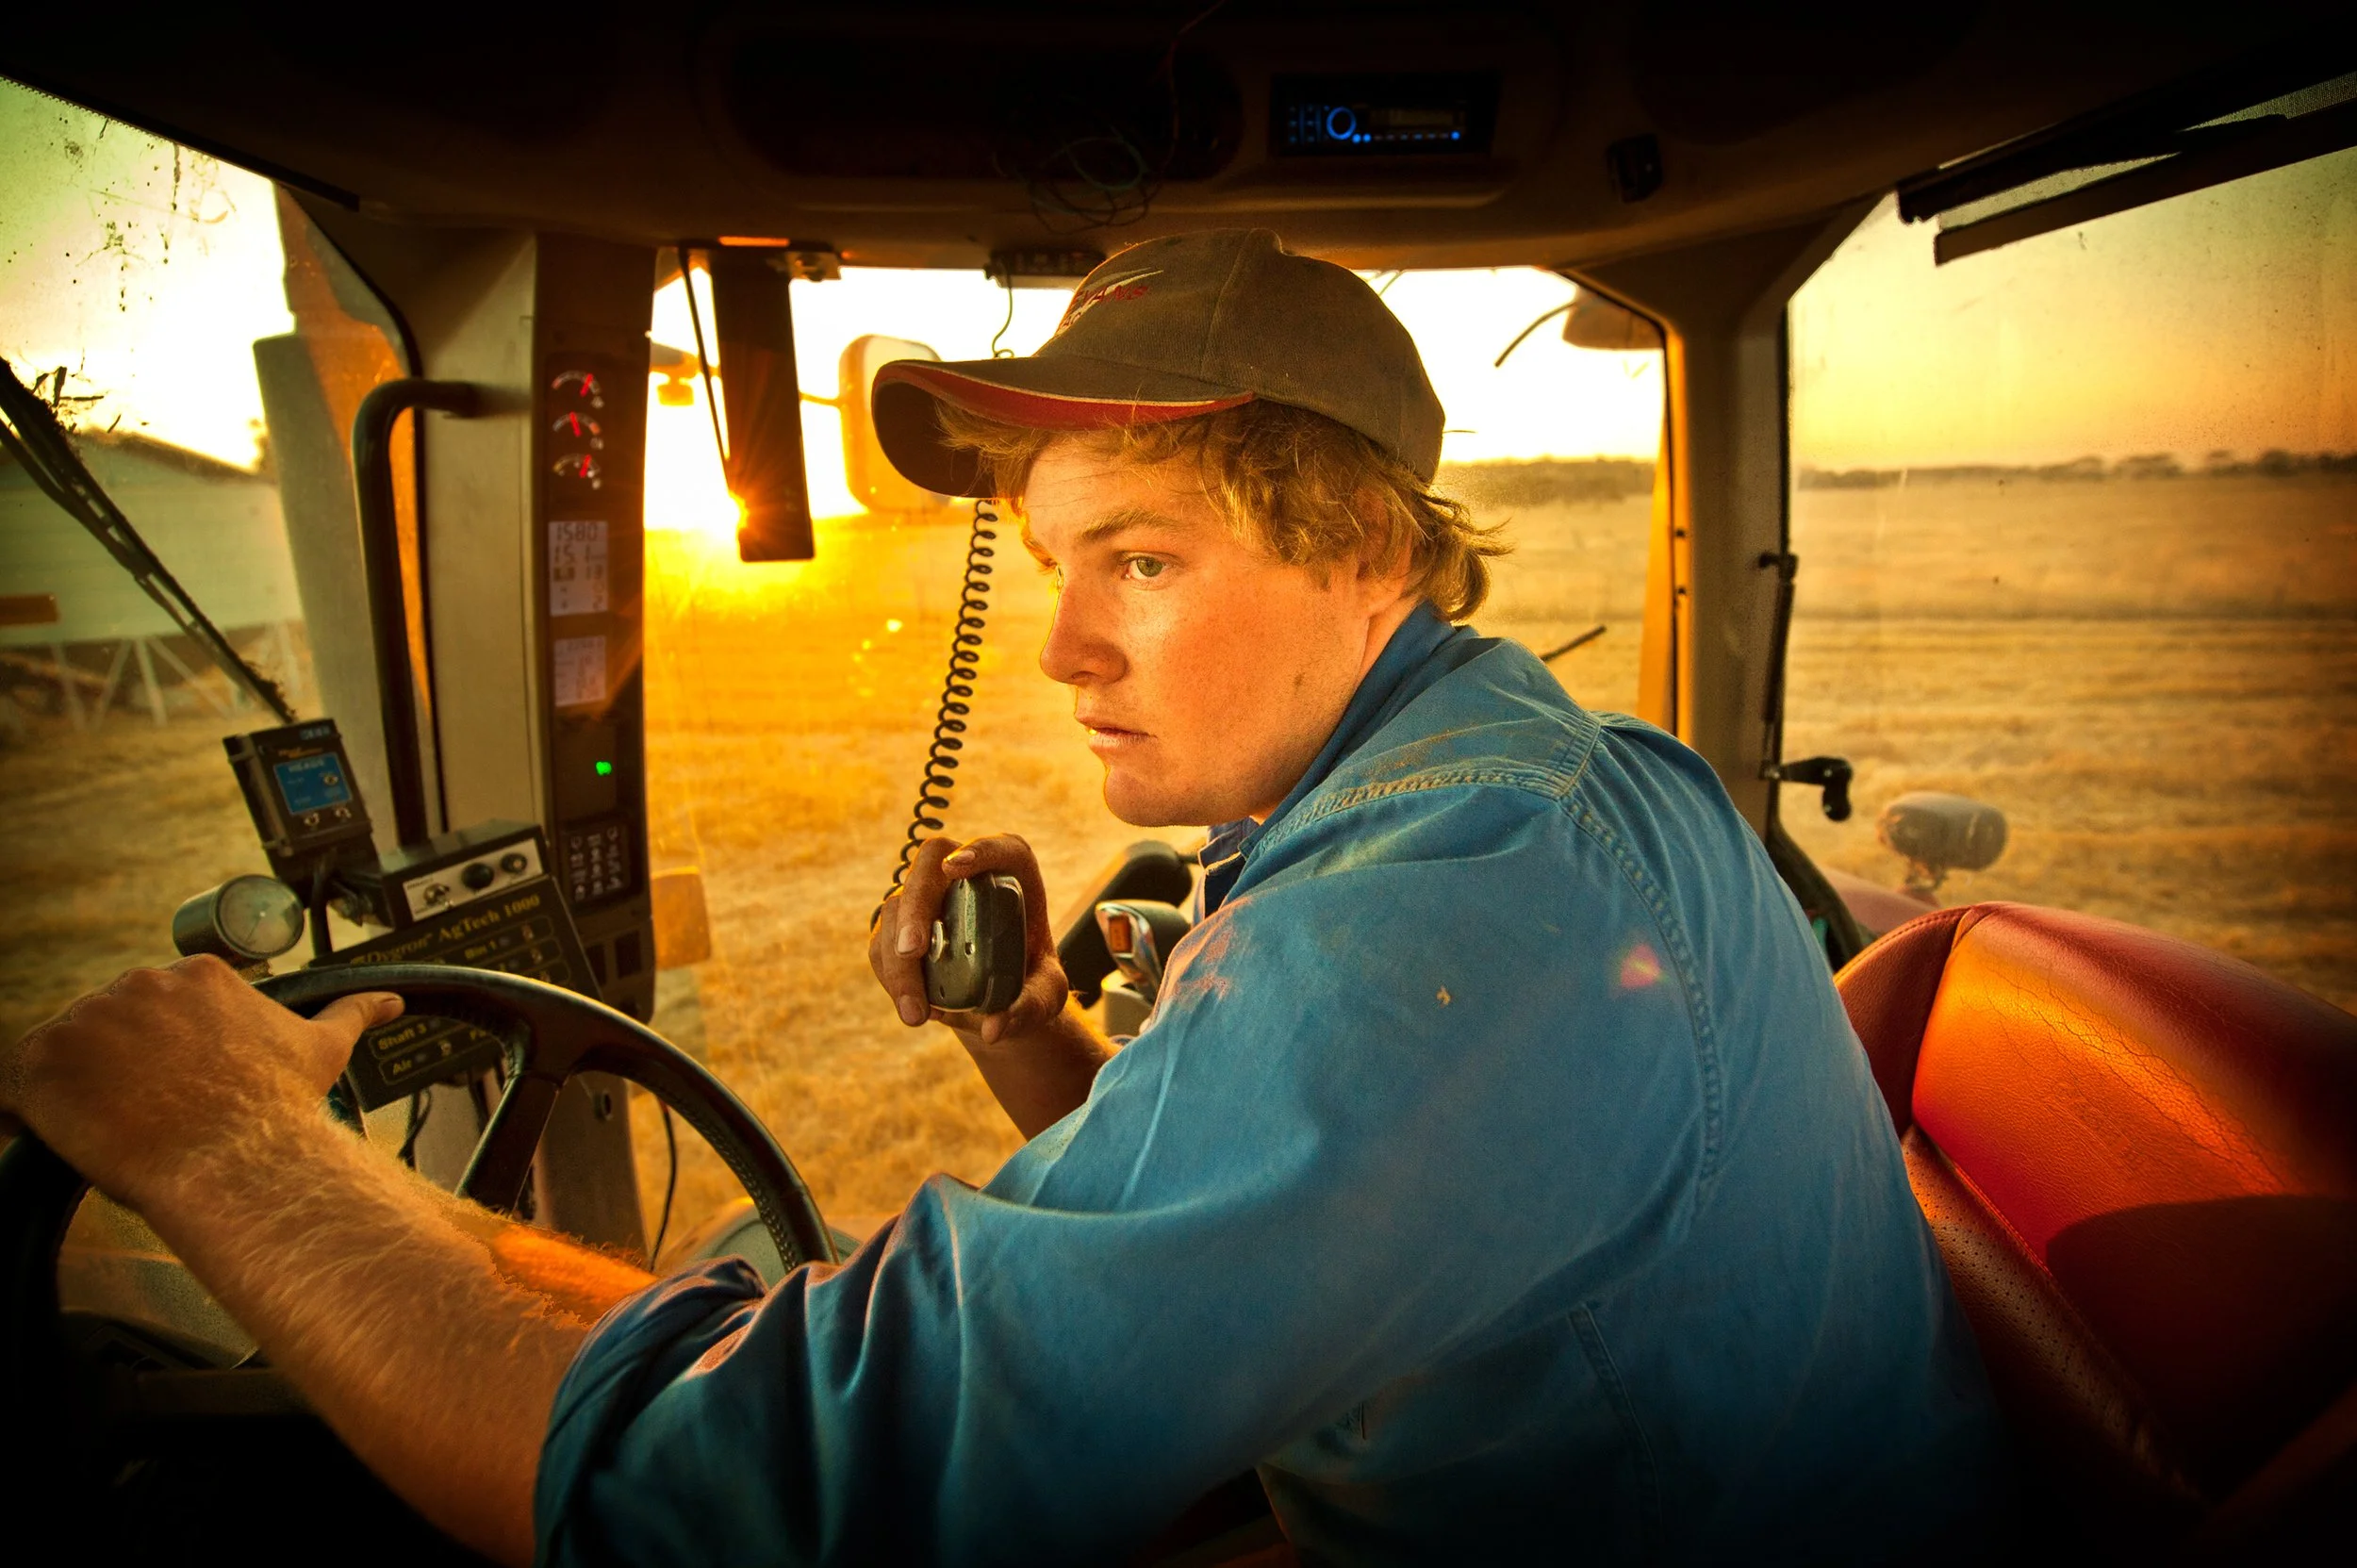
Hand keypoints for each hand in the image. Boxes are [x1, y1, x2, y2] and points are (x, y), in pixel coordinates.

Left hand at [0, 955, 400, 1211]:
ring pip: (72, 1054)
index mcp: (197, 976)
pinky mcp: (45, 1058)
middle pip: (113, 1026)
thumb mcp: (321, 1049)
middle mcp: (140, 983)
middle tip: (152, 1114)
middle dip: (123, 1069)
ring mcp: (88, 1017)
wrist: (235, 1158)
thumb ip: (351, 1013)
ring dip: (86, 1090)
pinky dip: (41, 1112)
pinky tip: (82, 1135)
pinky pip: (25, 1084)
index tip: (175, 1088)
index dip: (163, 1055)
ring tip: (124, 1130)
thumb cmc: (277, 1108)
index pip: (159, 1010)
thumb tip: (390, 1000)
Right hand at [870, 834, 1067, 1046]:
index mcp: (1009, 871)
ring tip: (918, 1013)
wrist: (1001, 994)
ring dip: (898, 960)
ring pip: (895, 909)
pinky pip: (881, 942)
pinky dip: (889, 975)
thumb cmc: (1031, 981)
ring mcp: (926, 895)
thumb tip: (994, 1028)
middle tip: (912, 951)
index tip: (954, 870)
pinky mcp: (900, 925)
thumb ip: (1030, 1007)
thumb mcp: (1044, 995)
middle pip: (927, 869)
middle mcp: (962, 874)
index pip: (994, 847)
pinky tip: (910, 1006)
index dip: (975, 851)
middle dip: (915, 908)